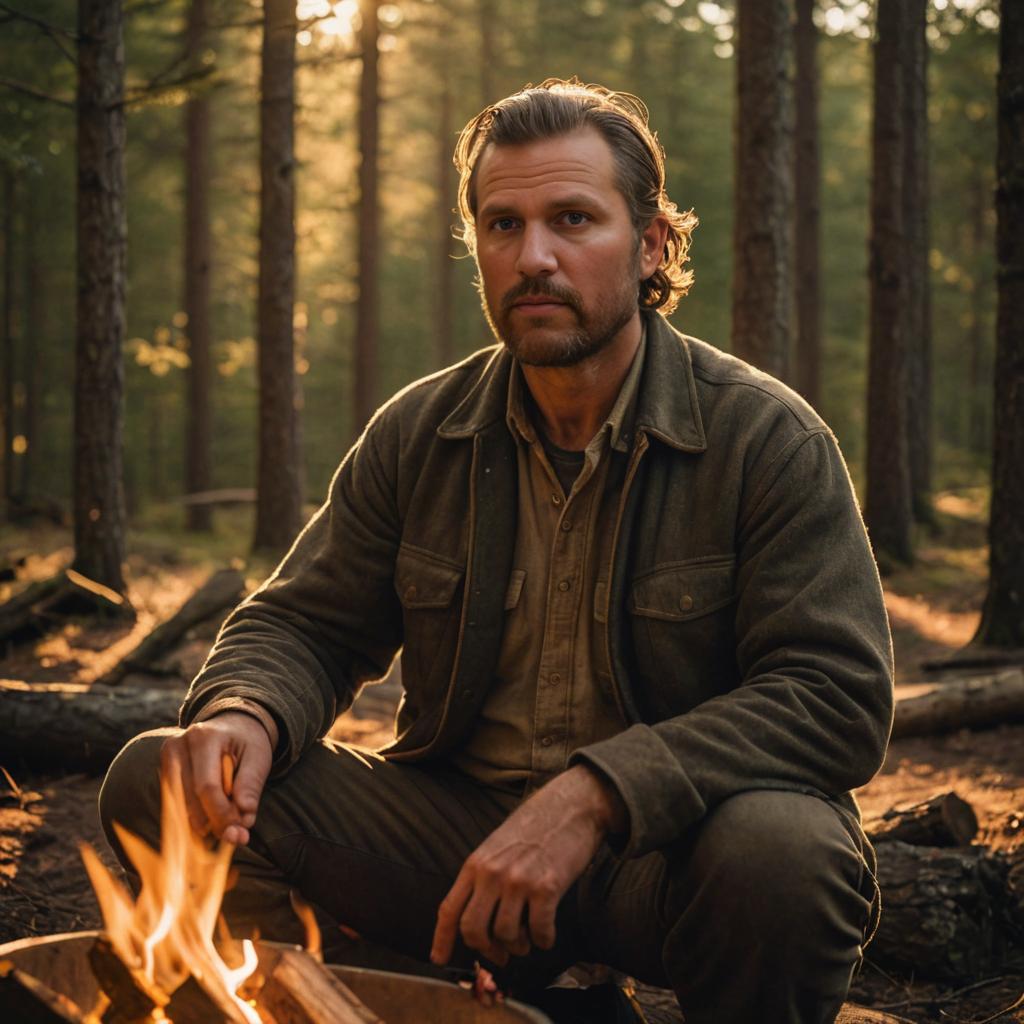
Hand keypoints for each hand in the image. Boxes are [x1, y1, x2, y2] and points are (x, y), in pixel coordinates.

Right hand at [160, 711, 275, 845]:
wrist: (232, 725)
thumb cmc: (247, 741)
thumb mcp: (259, 757)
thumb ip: (251, 786)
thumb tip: (243, 820)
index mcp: (204, 737)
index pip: (207, 786)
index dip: (222, 814)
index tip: (239, 832)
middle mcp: (178, 745)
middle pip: (190, 798)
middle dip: (214, 822)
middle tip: (236, 835)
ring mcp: (167, 758)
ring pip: (180, 805)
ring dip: (204, 822)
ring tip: (227, 825)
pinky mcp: (164, 770)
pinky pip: (176, 803)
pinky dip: (195, 816)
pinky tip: (212, 819)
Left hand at [430, 765, 625, 967]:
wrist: (570, 806)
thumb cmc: (536, 827)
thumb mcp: (497, 847)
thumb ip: (484, 877)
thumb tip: (478, 920)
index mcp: (476, 863)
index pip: (449, 909)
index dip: (441, 939)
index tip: (438, 960)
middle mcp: (492, 873)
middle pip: (473, 930)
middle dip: (486, 951)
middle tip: (500, 956)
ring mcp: (518, 880)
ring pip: (506, 935)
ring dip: (518, 947)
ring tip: (528, 939)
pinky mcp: (547, 887)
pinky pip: (539, 932)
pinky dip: (544, 941)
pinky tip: (548, 934)